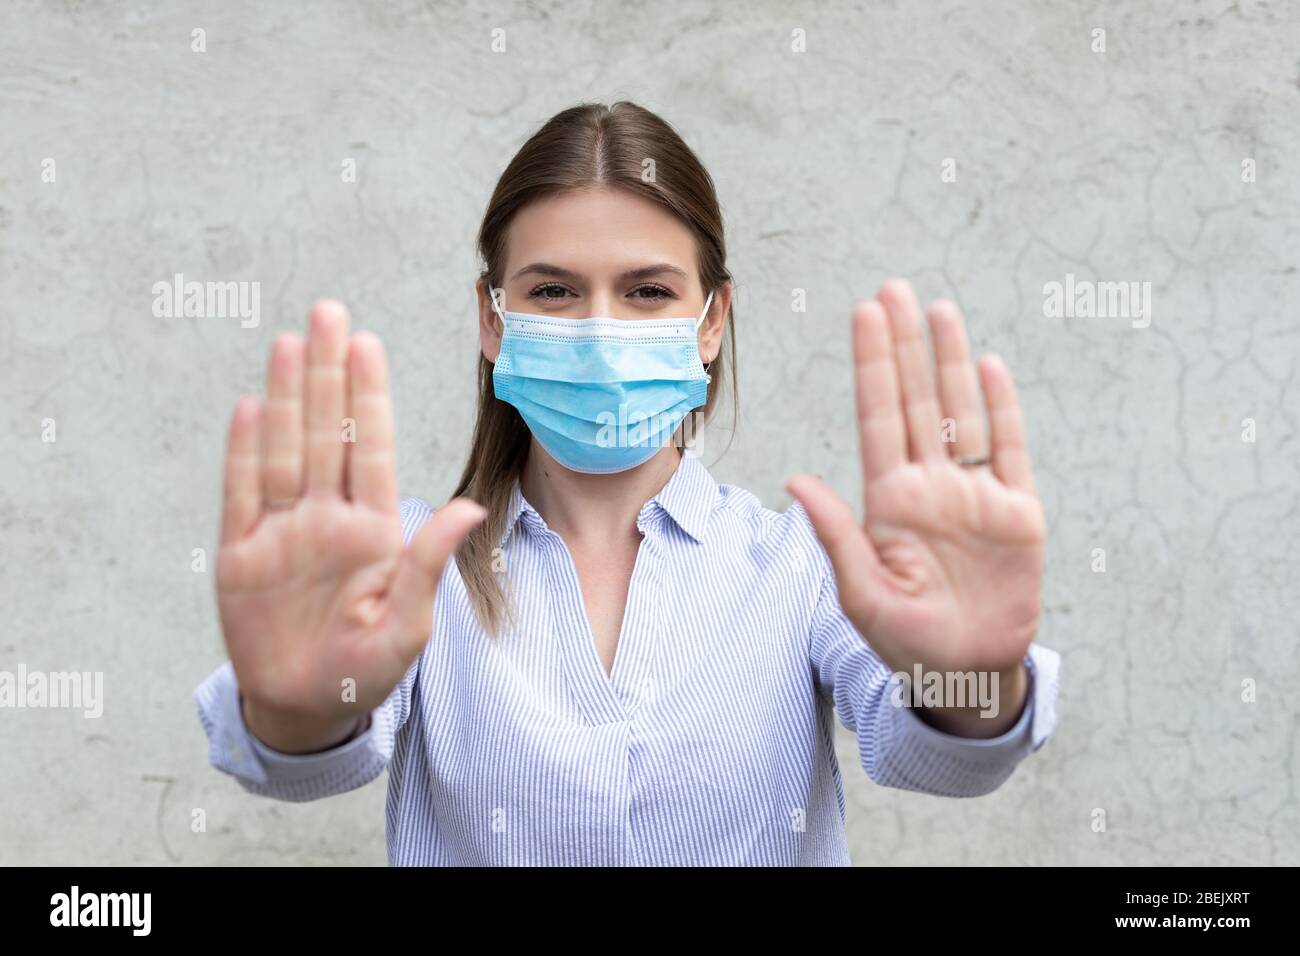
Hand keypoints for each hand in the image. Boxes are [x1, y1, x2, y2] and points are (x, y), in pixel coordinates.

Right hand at [216, 300, 484, 752]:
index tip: (367, 343)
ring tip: (291, 341)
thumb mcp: (407, 624)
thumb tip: (470, 509)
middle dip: (327, 373)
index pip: (369, 448)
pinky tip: (251, 407)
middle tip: (328, 311)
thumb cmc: (367, 670)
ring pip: (284, 449)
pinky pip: (241, 494)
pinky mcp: (242, 555)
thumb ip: (428, 563)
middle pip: (325, 431)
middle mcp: (327, 517)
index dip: (367, 395)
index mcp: (372, 529)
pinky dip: (244, 452)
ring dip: (287, 396)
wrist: (308, 708)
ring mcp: (283, 532)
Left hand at [787, 280, 1044, 711]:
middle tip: (893, 289)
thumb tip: (794, 479)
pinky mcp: (1015, 511)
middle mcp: (928, 485)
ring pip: (960, 412)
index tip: (864, 315)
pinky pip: (1009, 448)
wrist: (967, 675)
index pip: (877, 417)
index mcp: (888, 500)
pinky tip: (987, 366)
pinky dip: (1001, 408)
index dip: (873, 365)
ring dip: (948, 362)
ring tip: (938, 311)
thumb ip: (836, 534)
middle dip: (904, 346)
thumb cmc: (905, 641)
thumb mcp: (862, 594)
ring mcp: (972, 493)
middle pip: (915, 400)